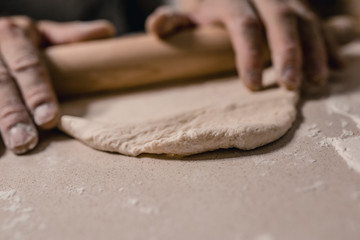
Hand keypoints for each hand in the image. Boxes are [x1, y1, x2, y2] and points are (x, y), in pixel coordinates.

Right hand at [0, 16, 114, 153]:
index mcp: (14, 35)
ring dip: (0, 122)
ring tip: (15, 147)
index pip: (28, 66)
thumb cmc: (26, 39)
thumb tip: (106, 32)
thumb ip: (69, 36)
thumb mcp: (45, 33)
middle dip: (13, 115)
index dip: (38, 93)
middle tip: (26, 142)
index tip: (49, 119)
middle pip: (2, 84)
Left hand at [146, 0, 342, 90]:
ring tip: (317, 81)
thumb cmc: (208, 8)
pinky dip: (329, 45)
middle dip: (288, 54)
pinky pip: (320, 24)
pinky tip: (336, 67)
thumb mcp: (189, 14)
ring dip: (314, 52)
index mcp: (232, 0)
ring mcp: (287, 0)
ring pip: (306, 22)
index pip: (244, 25)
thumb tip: (155, 27)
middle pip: (281, 20)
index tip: (252, 85)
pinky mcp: (302, 7)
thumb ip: (174, 22)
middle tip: (291, 86)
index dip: (249, 54)